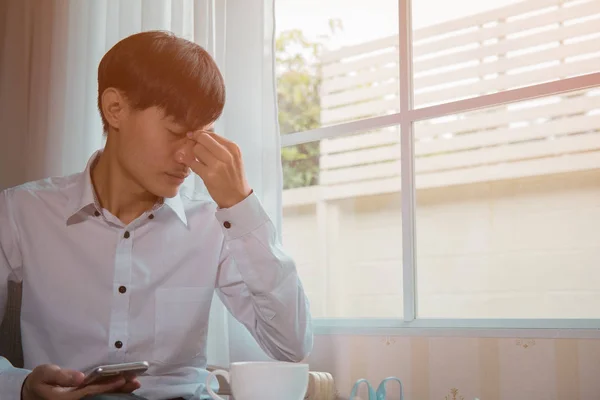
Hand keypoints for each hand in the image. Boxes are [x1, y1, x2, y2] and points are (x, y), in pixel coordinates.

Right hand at [21, 364, 139, 399]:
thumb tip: (80, 376)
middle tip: (135, 381)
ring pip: (101, 396)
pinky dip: (111, 389)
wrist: (32, 391)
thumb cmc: (39, 381)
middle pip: (100, 396)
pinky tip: (123, 385)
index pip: (91, 391)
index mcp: (67, 398)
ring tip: (134, 382)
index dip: (107, 385)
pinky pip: (98, 395)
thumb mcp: (45, 374)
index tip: (122, 378)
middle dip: (118, 389)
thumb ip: (61, 376)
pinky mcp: (82, 398)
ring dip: (118, 390)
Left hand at [179, 130, 251, 208]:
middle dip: (195, 142)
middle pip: (202, 139)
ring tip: (196, 159)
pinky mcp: (209, 175)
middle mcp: (226, 154)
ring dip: (192, 153)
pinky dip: (188, 162)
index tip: (194, 138)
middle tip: (192, 148)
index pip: (211, 134)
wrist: (237, 197)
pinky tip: (191, 164)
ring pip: (196, 149)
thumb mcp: (232, 158)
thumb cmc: (233, 177)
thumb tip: (199, 136)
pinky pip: (192, 163)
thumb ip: (219, 146)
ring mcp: (218, 165)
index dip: (200, 135)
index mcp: (233, 148)